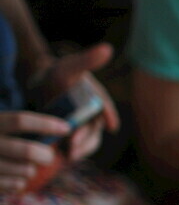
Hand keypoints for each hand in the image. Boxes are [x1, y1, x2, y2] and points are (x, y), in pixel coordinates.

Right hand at [0, 110, 69, 191]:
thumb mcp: (0, 129)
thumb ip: (21, 129)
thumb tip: (61, 129)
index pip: (20, 120)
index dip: (45, 124)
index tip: (66, 128)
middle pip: (27, 151)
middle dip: (46, 155)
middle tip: (49, 156)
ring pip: (26, 170)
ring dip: (32, 170)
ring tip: (26, 167)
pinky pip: (17, 184)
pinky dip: (21, 181)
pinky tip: (15, 177)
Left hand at [34, 43, 119, 160]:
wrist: (41, 86)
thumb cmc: (58, 74)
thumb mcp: (70, 67)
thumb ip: (88, 61)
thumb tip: (108, 48)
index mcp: (98, 100)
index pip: (106, 108)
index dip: (109, 116)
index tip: (111, 125)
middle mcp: (95, 117)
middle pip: (95, 130)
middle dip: (87, 138)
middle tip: (75, 143)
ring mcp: (84, 129)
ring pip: (88, 142)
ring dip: (80, 149)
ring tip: (69, 154)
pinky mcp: (73, 138)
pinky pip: (76, 148)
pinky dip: (71, 152)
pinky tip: (62, 155)